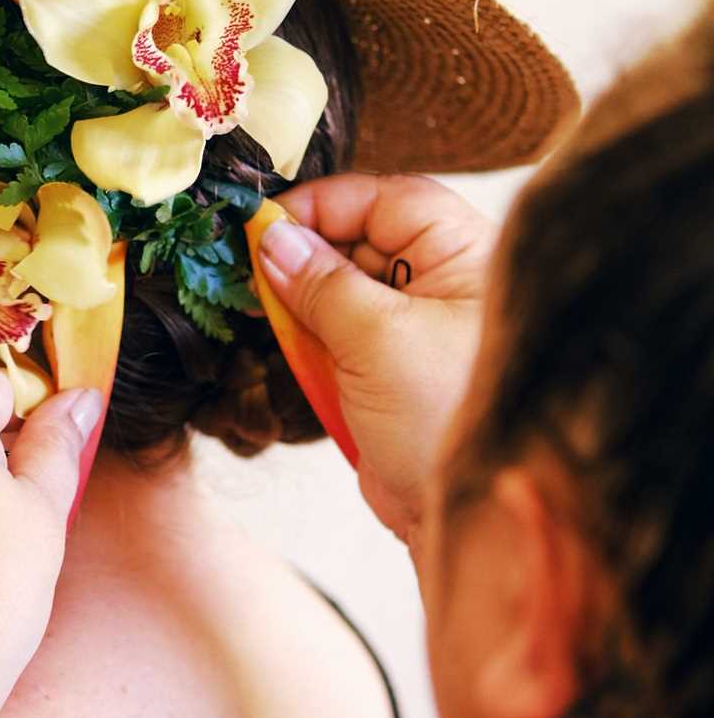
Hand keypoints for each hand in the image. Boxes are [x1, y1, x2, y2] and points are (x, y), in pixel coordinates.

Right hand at [256, 173, 494, 548]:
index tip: (264, 224)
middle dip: (304, 255)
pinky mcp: (390, 373)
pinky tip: (284, 348)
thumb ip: (320, 282)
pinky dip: (309, 343)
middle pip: (359, 242)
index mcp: (464, 256)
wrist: (464, 517)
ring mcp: (415, 330)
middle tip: (252, 270)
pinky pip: (338, 340)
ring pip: (341, 293)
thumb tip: (271, 238)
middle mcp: (444, 284)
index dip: (323, 206)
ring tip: (264, 311)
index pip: (385, 200)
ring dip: (300, 304)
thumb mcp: (378, 337)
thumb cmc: (447, 415)